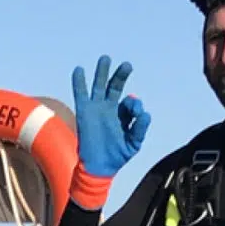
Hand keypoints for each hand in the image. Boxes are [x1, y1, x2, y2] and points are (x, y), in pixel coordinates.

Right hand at [71, 55, 150, 177]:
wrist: (99, 166)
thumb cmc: (118, 156)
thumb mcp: (134, 143)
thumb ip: (140, 128)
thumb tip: (145, 113)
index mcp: (123, 115)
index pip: (130, 102)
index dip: (134, 104)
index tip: (136, 112)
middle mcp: (110, 109)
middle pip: (115, 86)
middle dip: (120, 75)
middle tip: (127, 65)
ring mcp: (96, 109)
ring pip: (99, 86)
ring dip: (102, 72)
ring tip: (105, 58)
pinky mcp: (84, 112)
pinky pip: (81, 94)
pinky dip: (79, 82)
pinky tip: (79, 70)